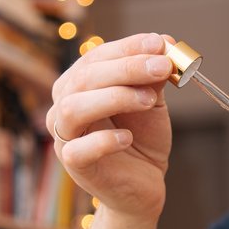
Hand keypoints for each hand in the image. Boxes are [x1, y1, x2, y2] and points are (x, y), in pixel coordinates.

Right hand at [46, 33, 174, 221]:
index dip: (127, 47)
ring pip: (73, 108)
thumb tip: (164, 44)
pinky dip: (104, 140)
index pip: (96, 57)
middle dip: (126, 68)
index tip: (160, 43)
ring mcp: (65, 137)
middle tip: (162, 67)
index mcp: (79, 84)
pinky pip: (79, 150)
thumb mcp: (152, 102)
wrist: (143, 185)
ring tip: (150, 101)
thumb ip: (153, 76)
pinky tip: (128, 138)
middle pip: (84, 78)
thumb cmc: (142, 139)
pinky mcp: (75, 166)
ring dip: (115, 98)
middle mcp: (64, 106)